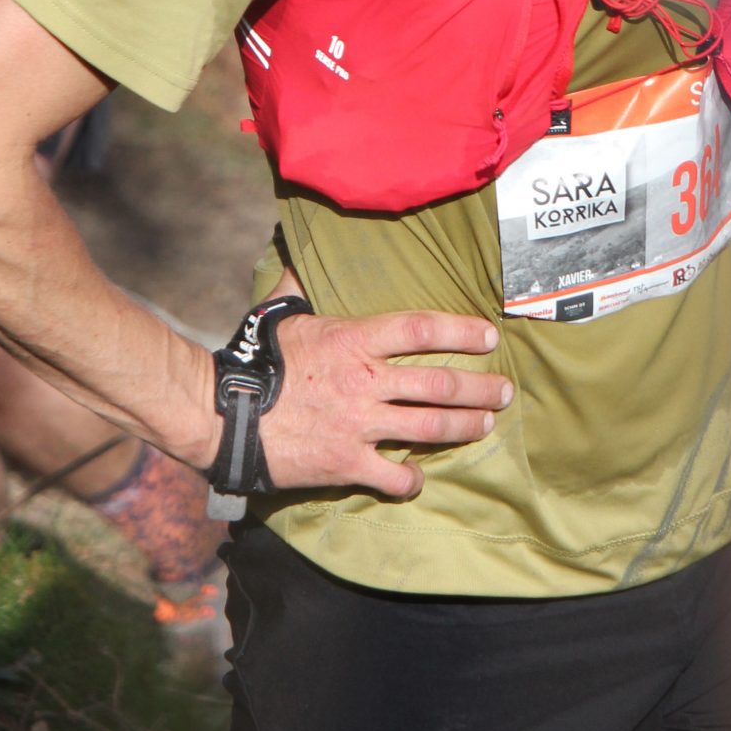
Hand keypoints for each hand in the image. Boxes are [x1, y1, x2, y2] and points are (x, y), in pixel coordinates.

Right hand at [249, 309, 512, 500]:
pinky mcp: (347, 463)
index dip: (462, 332)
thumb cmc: (254, 360)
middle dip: (480, 388)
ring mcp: (360, 425)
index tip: (489, 337)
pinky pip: (393, 475)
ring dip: (464, 427)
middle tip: (505, 390)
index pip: (422, 329)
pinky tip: (418, 478)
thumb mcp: (281, 314)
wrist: (224, 414)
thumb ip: (301, 284)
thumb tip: (303, 251)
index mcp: (354, 340)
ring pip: (429, 427)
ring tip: (485, 425)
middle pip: (440, 383)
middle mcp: (366, 381)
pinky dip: (410, 479)